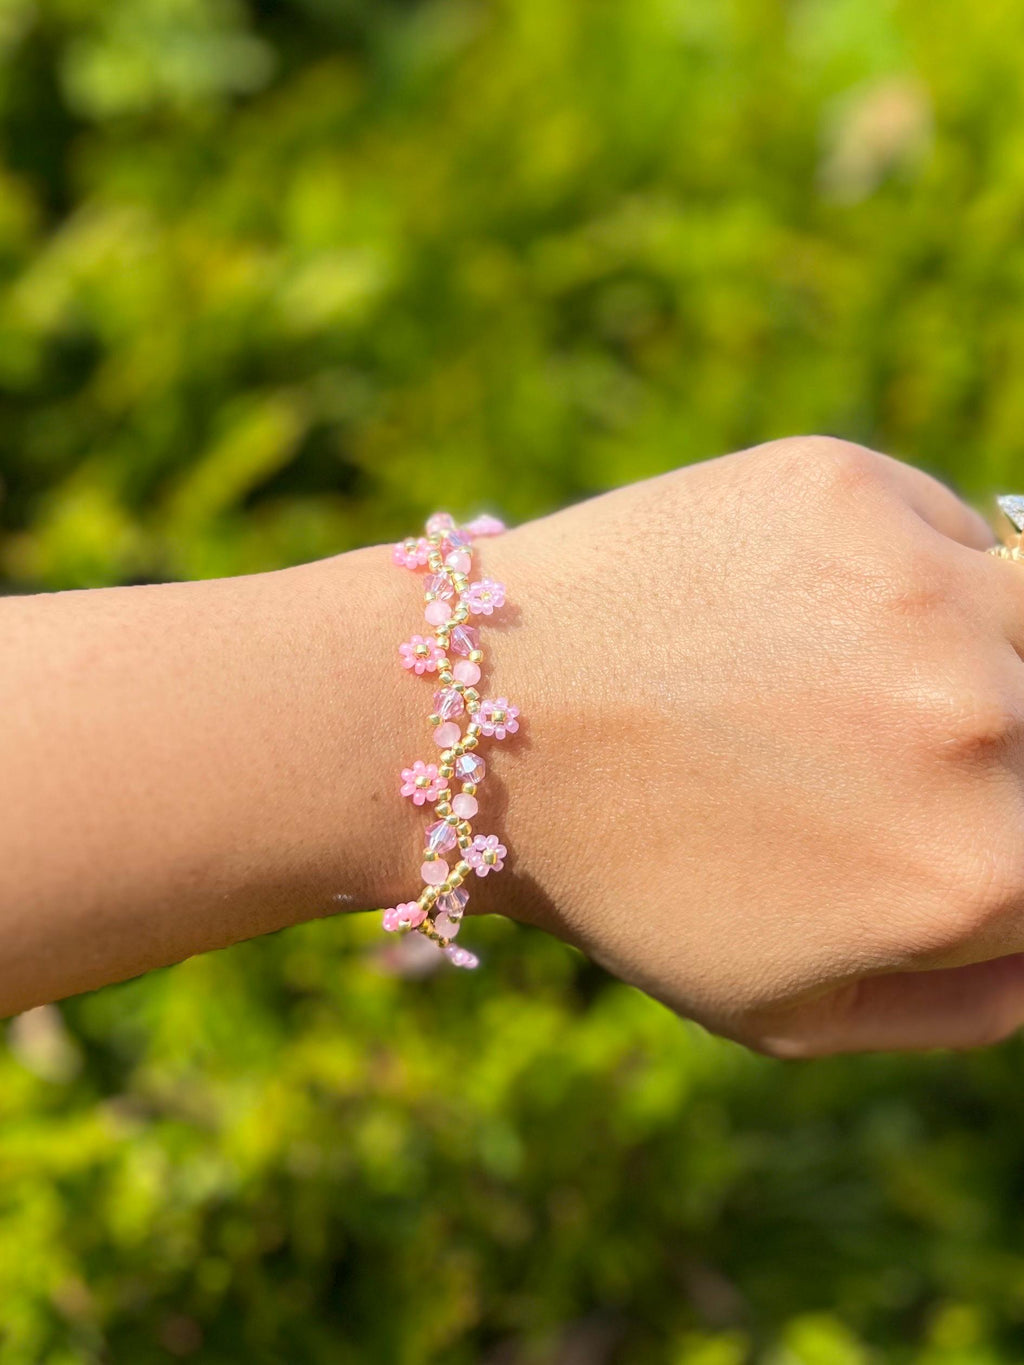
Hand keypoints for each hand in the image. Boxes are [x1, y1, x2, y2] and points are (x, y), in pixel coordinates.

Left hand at [476, 437, 1023, 1055]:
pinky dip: (911, 572)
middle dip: (1003, 747)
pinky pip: (946, 529)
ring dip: (988, 645)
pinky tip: (805, 606)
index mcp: (984, 872)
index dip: (1006, 834)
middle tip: (880, 748)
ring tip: (875, 676)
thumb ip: (964, 1004)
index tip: (941, 813)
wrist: (472, 728)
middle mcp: (979, 722)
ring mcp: (917, 587)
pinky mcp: (845, 489)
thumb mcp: (791, 1012)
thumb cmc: (627, 881)